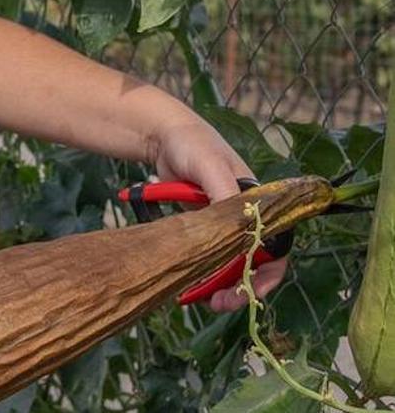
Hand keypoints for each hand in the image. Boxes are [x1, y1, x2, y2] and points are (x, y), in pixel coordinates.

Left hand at [146, 113, 288, 312]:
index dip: (268, 273)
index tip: (249, 291)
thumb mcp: (210, 165)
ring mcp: (224, 224)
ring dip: (219, 284)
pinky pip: (209, 256)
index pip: (276, 246)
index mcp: (260, 204)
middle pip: (254, 263)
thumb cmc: (193, 145)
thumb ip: (225, 194)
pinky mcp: (204, 227)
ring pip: (230, 264)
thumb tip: (240, 227)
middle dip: (240, 287)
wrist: (163, 137)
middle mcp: (247, 217)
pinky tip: (188, 282)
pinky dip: (201, 271)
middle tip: (218, 303)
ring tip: (199, 298)